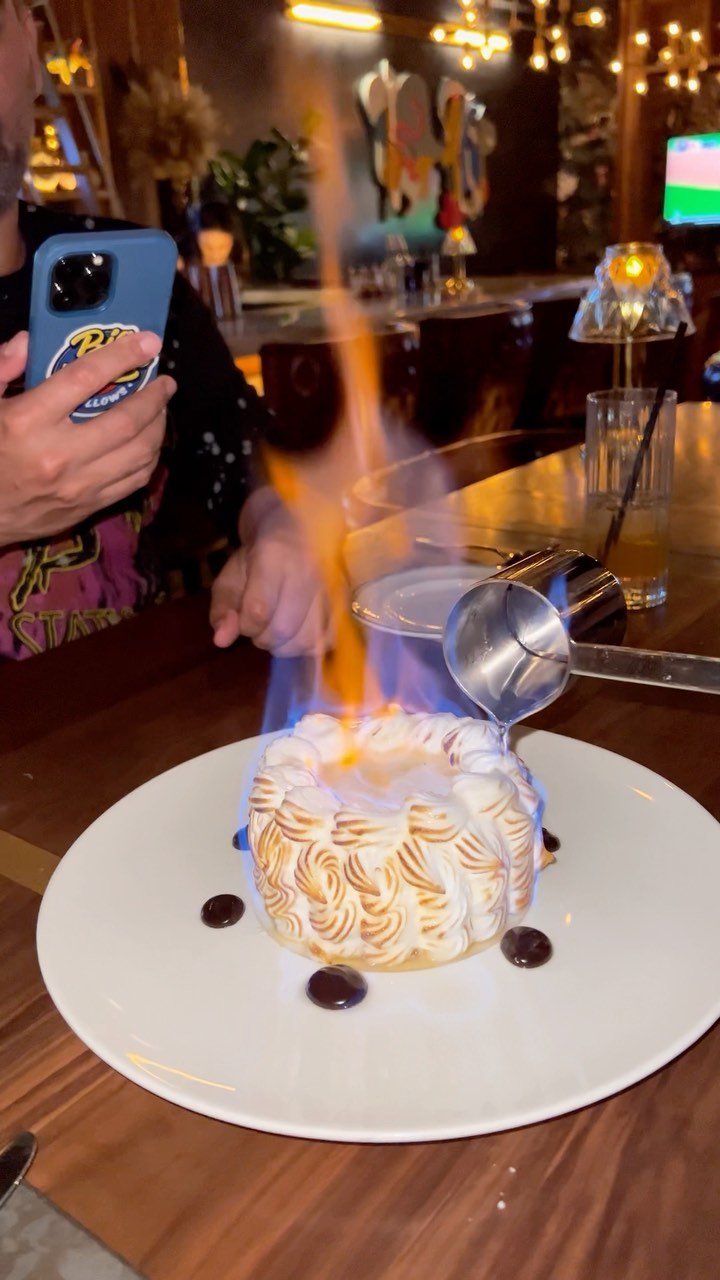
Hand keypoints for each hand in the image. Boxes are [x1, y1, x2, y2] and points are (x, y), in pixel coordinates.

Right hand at [0, 330, 175, 545]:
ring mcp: (78, 486)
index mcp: (28, 421)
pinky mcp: (88, 507)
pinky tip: (150, 442)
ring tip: (161, 408)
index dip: (122, 355)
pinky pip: (134, 480)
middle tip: (164, 381)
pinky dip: (150, 457)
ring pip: (139, 453)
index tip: (148, 342)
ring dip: (158, 426)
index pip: (86, 378)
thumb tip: (30, 340)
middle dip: (154, 397)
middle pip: (126, 420)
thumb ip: (2, 367)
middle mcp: (59, 454)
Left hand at [210, 487, 330, 656]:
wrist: (298, 529)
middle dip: (265, 638)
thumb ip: (222, 609)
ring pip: (307, 640)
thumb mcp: (230, 576)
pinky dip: (309, 646)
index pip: (259, 610)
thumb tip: (222, 641)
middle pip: (284, 629)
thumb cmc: (258, 556)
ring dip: (286, 646)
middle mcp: (308, 570)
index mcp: (273, 556)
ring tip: (279, 629)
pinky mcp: (346, 602)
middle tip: (261, 626)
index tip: (245, 620)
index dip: (247, 625)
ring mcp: (332, 586)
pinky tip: (300, 633)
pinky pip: (327, 641)